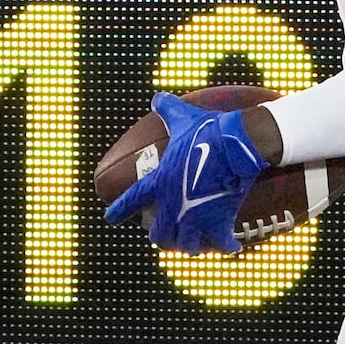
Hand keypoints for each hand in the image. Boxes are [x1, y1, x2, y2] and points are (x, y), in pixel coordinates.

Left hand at [104, 92, 267, 254]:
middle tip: (165, 235)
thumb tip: (157, 98)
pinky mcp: (218, 223)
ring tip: (193, 243)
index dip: (120, 210)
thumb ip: (168, 109)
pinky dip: (223, 245)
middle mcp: (173, 204)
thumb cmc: (207, 131)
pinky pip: (219, 243)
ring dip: (188, 245)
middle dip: (161, 237)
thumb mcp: (183, 118)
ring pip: (185, 245)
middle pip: (159, 234)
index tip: (110, 219)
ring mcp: (195, 217)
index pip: (133, 199)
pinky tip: (229, 245)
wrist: (234, 145)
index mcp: (161, 181)